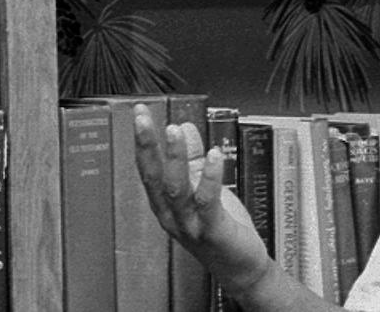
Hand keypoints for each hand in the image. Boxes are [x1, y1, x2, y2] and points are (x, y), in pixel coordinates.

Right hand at [133, 103, 272, 294]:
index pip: (148, 168)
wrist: (239, 266)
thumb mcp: (204, 188)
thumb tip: (183, 126)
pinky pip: (207, 202)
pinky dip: (209, 177)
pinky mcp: (212, 230)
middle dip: (147, 145)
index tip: (140, 114)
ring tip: (175, 130)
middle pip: (153, 177)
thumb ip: (194, 159)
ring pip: (176, 188)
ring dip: (175, 158)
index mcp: (166, 203)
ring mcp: (190, 224)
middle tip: (143, 118)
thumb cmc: (221, 228)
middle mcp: (172, 214)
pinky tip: (213, 156)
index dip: (143, 141)